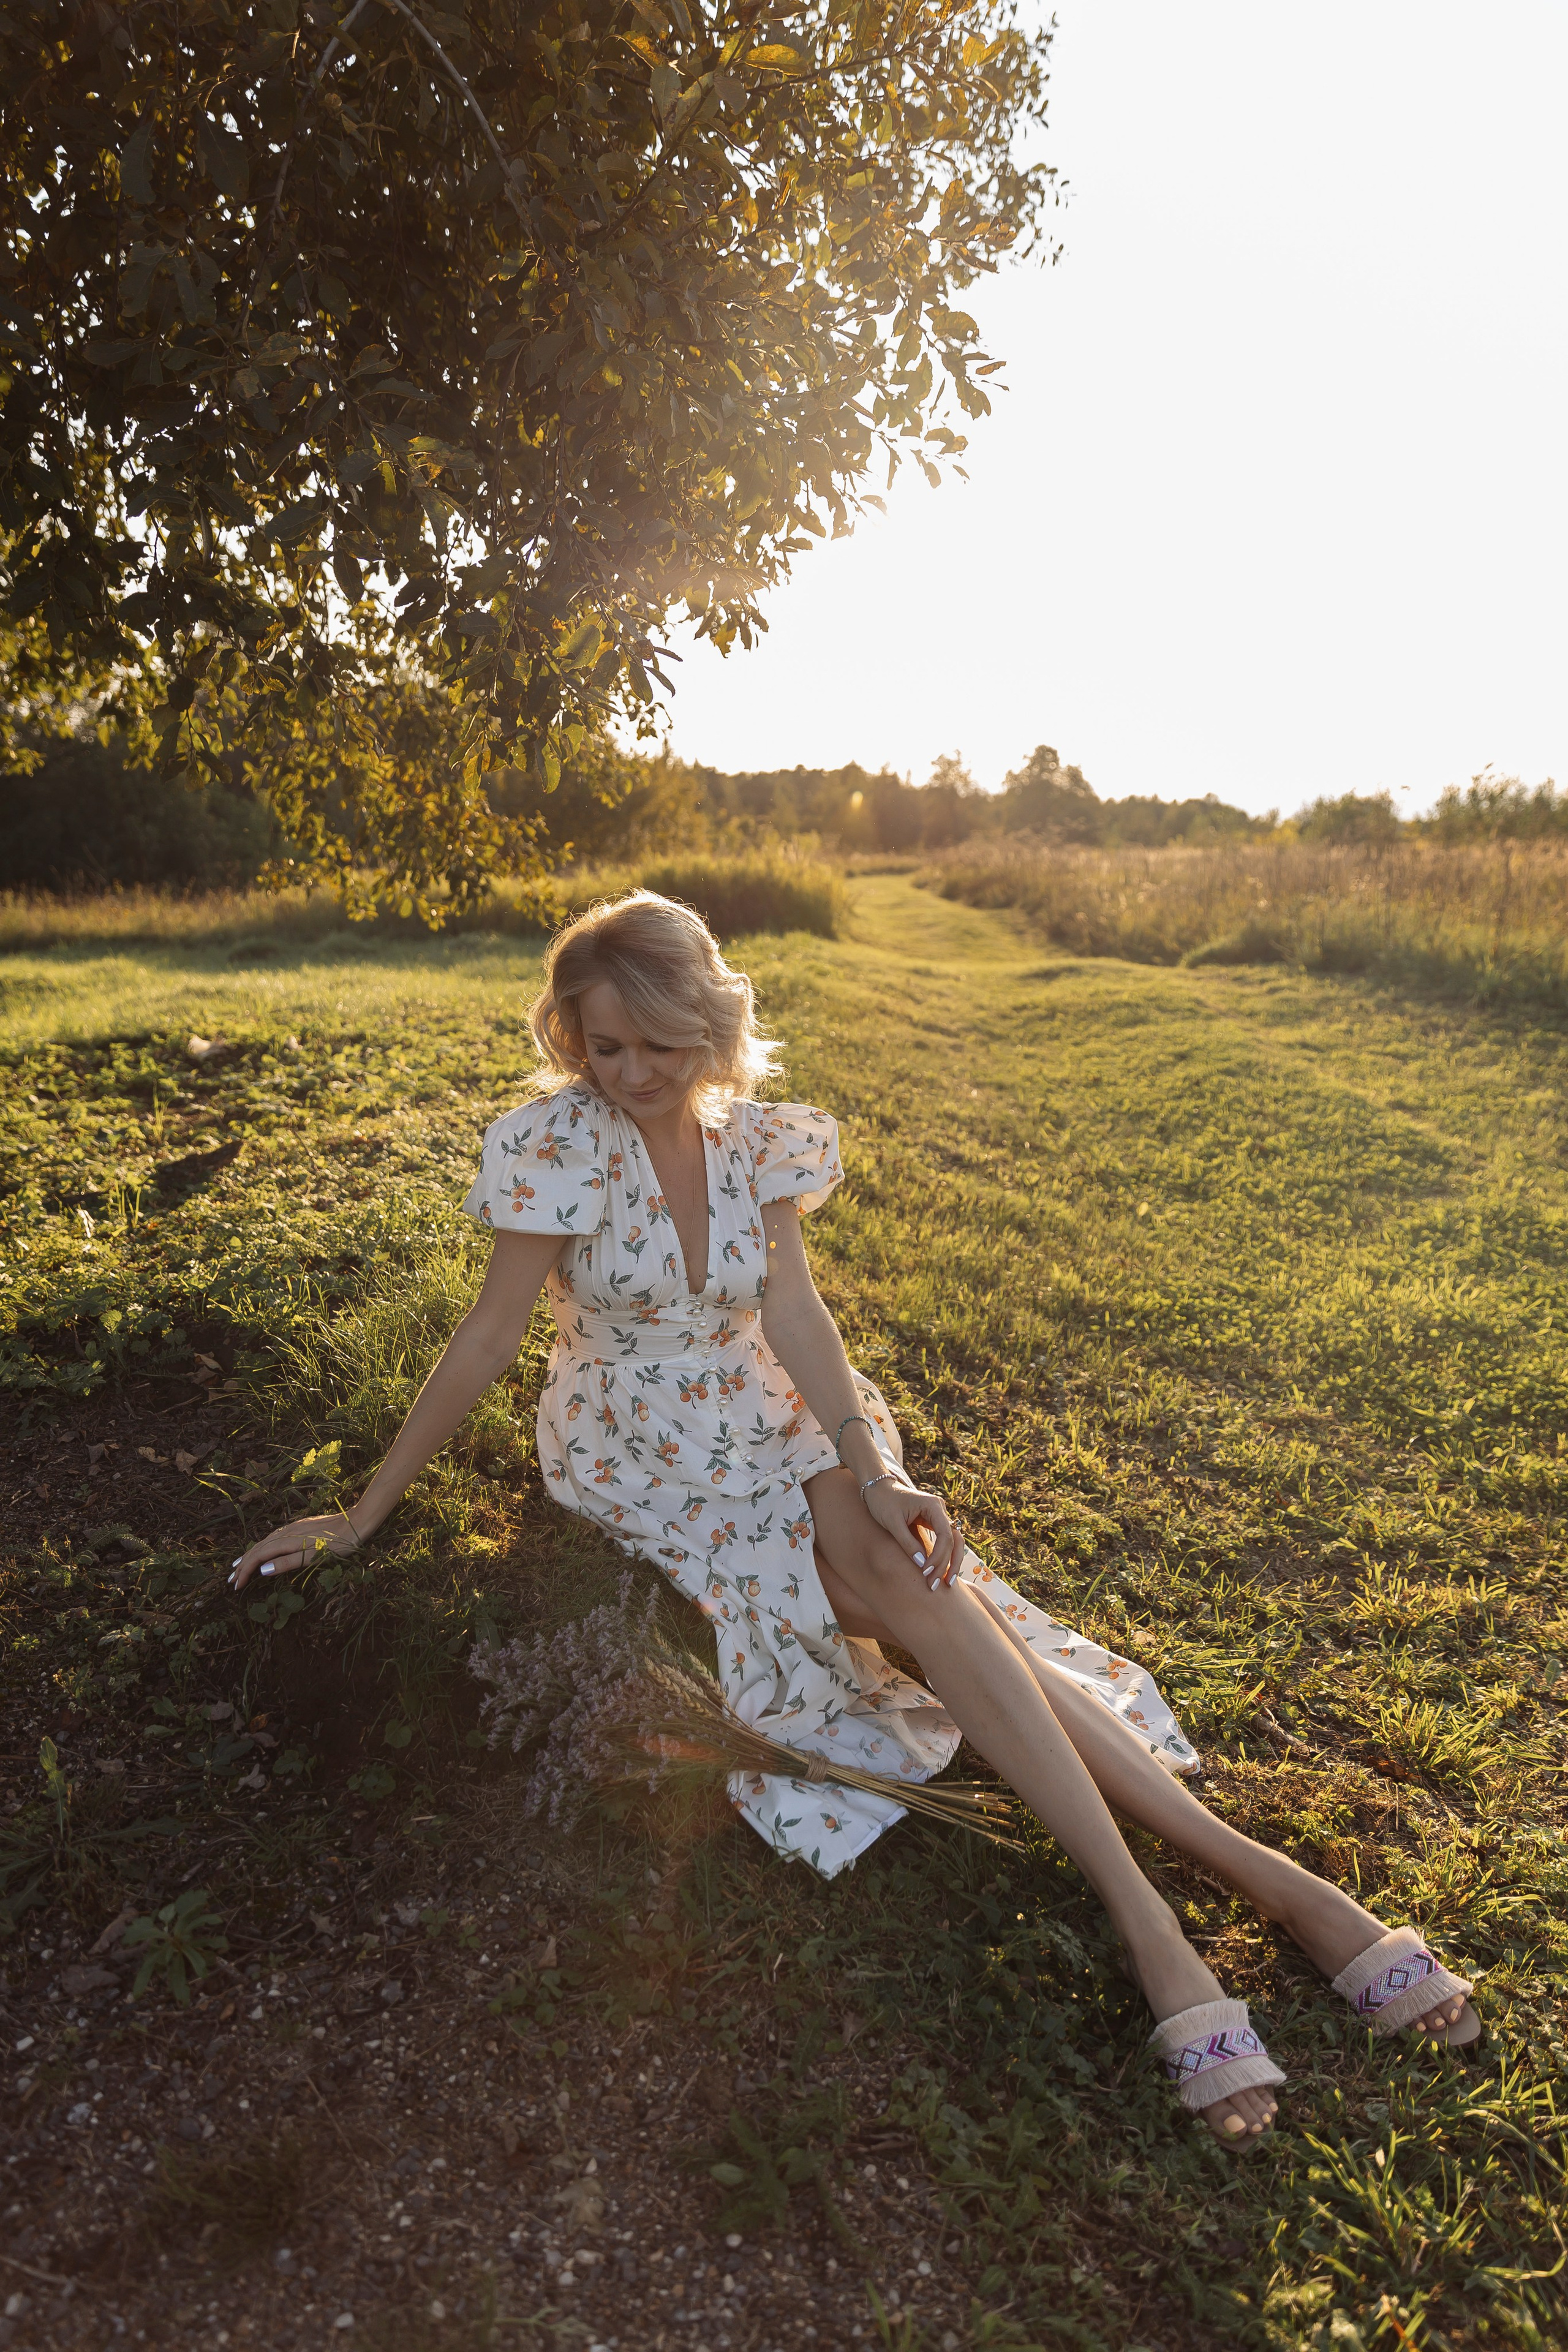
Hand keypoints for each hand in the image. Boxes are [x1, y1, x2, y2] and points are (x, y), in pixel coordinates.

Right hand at [228, 1511, 362, 1592]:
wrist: (357, 1522)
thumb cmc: (339, 1543)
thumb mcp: (314, 1556)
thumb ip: (287, 1563)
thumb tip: (261, 1570)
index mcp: (287, 1541)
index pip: (258, 1557)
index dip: (246, 1571)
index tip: (236, 1586)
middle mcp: (286, 1532)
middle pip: (258, 1549)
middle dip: (243, 1564)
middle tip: (231, 1580)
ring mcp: (292, 1528)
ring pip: (265, 1542)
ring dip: (251, 1555)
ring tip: (240, 1565)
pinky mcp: (300, 1527)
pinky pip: (273, 1538)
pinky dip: (263, 1547)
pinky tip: (264, 1550)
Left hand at [862, 1475, 964, 1587]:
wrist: (878, 1489)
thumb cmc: (883, 1502)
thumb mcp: (892, 1523)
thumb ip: (908, 1543)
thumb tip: (923, 1565)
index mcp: (933, 1505)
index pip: (945, 1535)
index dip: (938, 1556)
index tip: (926, 1572)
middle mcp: (940, 1510)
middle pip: (954, 1540)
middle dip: (947, 1564)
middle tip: (937, 1585)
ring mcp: (938, 1516)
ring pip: (953, 1542)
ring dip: (950, 1562)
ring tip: (946, 1583)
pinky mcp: (933, 1523)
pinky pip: (944, 1542)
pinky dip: (944, 1557)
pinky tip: (941, 1572)